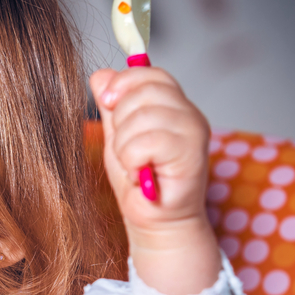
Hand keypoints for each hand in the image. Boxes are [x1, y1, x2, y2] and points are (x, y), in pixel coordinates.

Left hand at [89, 67, 220, 294]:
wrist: (155, 221)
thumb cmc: (139, 181)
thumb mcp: (118, 136)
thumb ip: (112, 106)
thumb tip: (100, 74)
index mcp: (174, 106)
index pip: (150, 73)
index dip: (123, 83)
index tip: (105, 101)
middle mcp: (190, 114)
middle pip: (145, 89)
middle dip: (120, 120)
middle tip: (126, 148)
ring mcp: (194, 132)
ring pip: (142, 116)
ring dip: (125, 145)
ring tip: (134, 164)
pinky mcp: (191, 154)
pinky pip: (147, 141)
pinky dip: (132, 158)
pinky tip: (141, 172)